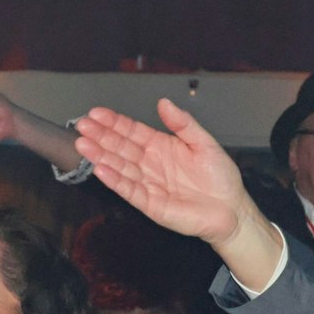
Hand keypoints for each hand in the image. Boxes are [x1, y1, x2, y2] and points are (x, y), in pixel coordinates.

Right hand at [74, 101, 252, 245]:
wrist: (231, 209)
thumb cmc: (220, 178)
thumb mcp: (204, 142)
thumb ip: (183, 123)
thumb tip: (165, 103)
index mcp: (161, 146)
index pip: (131, 131)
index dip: (114, 122)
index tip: (97, 114)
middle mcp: (150, 163)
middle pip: (120, 147)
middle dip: (100, 136)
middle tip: (83, 126)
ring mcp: (148, 183)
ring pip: (119, 167)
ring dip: (100, 156)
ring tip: (84, 145)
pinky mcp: (150, 204)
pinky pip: (129, 190)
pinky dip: (114, 180)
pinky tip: (101, 169)